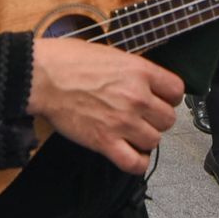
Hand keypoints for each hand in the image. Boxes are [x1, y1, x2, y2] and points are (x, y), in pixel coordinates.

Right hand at [27, 38, 182, 174]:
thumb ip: (132, 71)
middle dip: (156, 119)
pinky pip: (134, 163)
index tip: (160, 99)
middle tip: (141, 117)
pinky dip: (136, 162)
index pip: (177, 90)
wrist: (42, 77)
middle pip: (168, 119)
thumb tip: (143, 83)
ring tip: (131, 134)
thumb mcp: (110, 54)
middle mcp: (137, 98)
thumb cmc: (68, 60)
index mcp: (140, 72)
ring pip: (155, 141)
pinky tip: (129, 153)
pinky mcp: (105, 142)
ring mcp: (122, 122)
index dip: (169, 96)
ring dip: (144, 139)